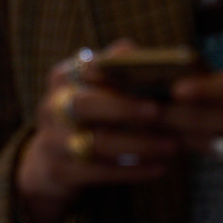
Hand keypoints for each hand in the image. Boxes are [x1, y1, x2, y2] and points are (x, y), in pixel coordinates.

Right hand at [11, 43, 181, 222]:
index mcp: (64, 78)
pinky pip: (99, 173)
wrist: (50, 163)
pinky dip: (132, 171)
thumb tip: (131, 49)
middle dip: (123, 108)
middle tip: (158, 111)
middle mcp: (52, 106)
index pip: (86, 68)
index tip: (143, 71)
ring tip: (173, 145)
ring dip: (138, 145)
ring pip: (96, 143)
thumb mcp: (95, 90)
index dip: (112, 70)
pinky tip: (159, 168)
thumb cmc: (89, 118)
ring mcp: (53, 141)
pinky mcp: (60, 172)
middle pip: (84, 105)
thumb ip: (114, 70)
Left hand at [161, 45, 222, 196]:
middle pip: (214, 121)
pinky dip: (217, 148)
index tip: (178, 89)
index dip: (206, 90)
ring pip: (215, 144)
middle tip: (143, 109)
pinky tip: (204, 137)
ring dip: (185, 134)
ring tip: (159, 121)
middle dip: (173, 115)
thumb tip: (217, 76)